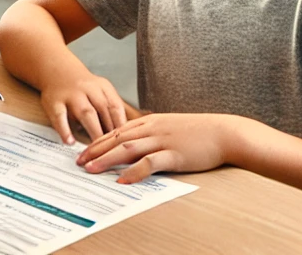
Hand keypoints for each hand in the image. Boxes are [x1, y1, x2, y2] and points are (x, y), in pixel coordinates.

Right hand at [39, 70, 128, 143]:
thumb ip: (112, 110)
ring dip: (93, 131)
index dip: (121, 125)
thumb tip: (127, 135)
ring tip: (96, 150)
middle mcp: (87, 88)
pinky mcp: (54, 102)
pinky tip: (70, 142)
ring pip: (85, 112)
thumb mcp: (101, 90)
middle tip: (112, 152)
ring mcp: (70, 95)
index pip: (116, 106)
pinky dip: (65, 129)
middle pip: (102, 109)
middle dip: (108, 131)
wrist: (57, 70)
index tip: (125, 142)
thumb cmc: (83, 88)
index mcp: (102, 87)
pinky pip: (59, 116)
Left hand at [76, 113, 236, 182]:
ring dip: (106, 159)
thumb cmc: (199, 132)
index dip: (98, 140)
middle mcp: (152, 128)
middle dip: (95, 150)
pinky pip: (150, 163)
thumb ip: (154, 133)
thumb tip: (139, 144)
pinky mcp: (173, 154)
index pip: (117, 130)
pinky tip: (123, 181)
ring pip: (127, 148)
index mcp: (150, 121)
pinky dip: (134, 172)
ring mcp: (162, 140)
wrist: (223, 132)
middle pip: (116, 138)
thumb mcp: (171, 127)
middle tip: (78, 161)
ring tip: (91, 169)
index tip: (83, 150)